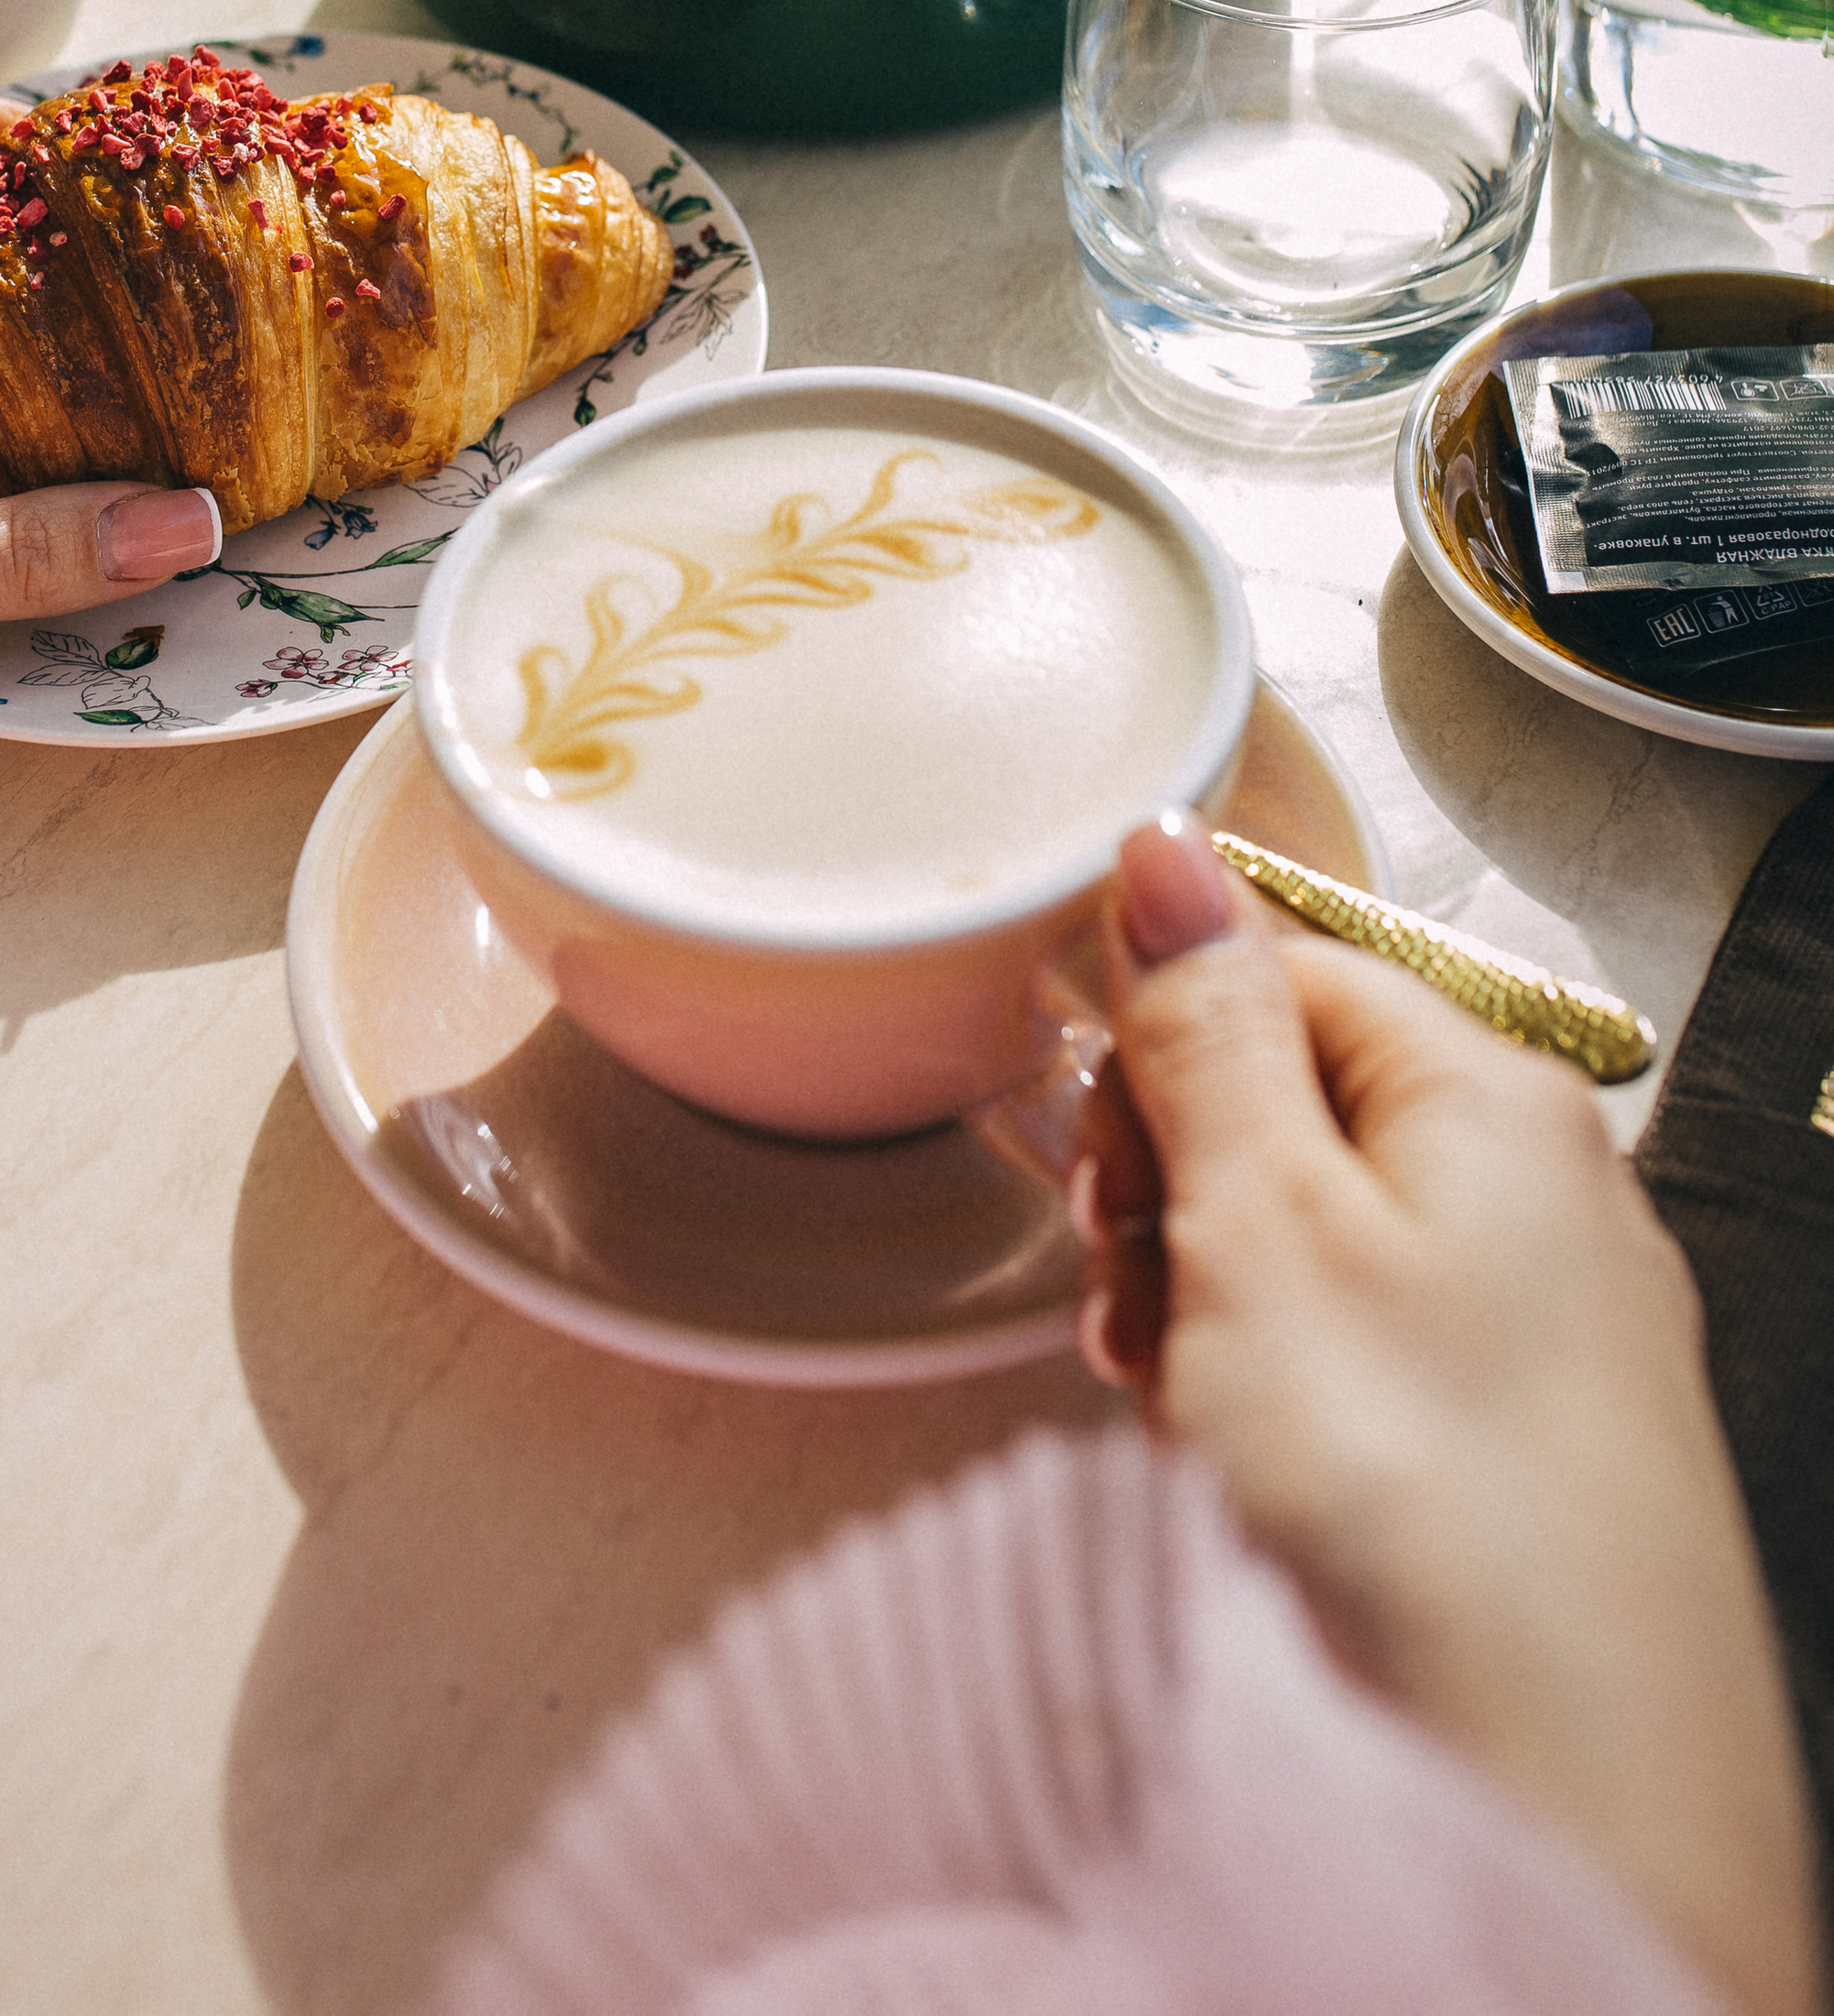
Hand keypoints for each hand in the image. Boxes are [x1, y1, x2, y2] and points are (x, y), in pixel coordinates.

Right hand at [1077, 810, 1819, 2015]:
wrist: (1574, 1820)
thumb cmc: (1430, 1525)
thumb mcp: (1263, 1228)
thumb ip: (1204, 1028)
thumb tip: (1167, 847)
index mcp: (1497, 1100)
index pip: (1282, 968)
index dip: (1158, 1050)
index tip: (1093, 1147)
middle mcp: (1549, 1195)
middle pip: (1299, 1107)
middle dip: (1174, 1188)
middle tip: (1134, 1291)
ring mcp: (1549, 1334)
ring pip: (1322, 1245)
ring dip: (1207, 1303)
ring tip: (1173, 1407)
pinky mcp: (1533, 1458)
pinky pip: (1369, 1364)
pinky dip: (1275, 1400)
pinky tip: (1238, 1474)